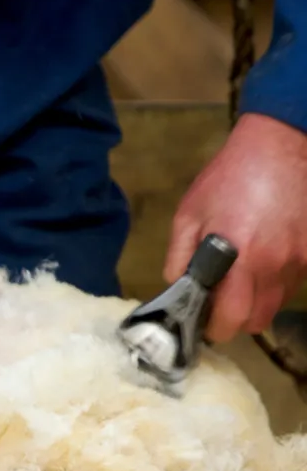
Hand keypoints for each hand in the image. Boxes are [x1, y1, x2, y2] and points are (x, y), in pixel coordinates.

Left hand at [164, 112, 306, 342]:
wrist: (281, 142)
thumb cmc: (229, 178)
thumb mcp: (188, 215)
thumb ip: (179, 258)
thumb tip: (176, 289)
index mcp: (241, 260)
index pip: (231, 320)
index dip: (214, 328)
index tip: (203, 321)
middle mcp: (275, 266)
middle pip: (257, 321)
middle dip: (236, 320)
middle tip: (221, 303)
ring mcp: (300, 258)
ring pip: (277, 304)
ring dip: (257, 302)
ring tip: (242, 279)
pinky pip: (294, 282)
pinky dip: (277, 282)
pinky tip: (265, 261)